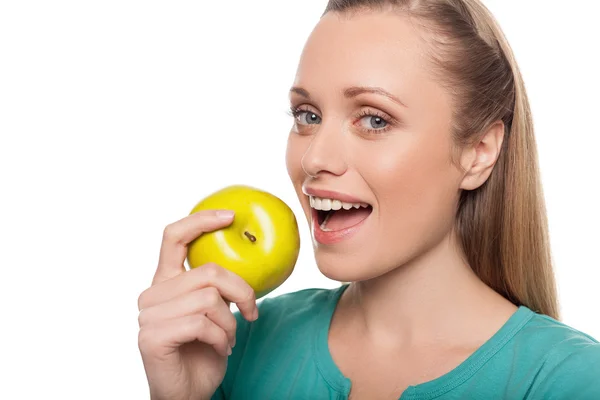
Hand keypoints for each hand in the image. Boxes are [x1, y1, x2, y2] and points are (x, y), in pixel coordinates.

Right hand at [137, 210, 258, 399]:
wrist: (188, 394)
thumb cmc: (204, 351)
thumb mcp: (215, 312)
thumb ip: (216, 286)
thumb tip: (249, 254)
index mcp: (165, 282)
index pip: (174, 237)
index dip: (201, 220)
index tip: (231, 216)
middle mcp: (151, 294)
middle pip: (209, 271)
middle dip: (241, 292)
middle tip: (251, 312)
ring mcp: (148, 315)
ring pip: (209, 299)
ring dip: (230, 323)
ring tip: (228, 337)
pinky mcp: (151, 336)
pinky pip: (202, 324)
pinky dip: (221, 338)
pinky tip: (220, 348)